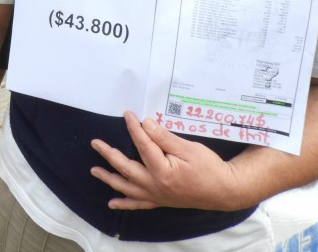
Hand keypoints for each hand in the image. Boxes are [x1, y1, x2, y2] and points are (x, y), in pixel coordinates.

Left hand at [89, 111, 244, 210]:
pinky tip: (112, 204)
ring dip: (109, 178)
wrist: (223, 190)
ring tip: (94, 170)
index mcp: (162, 170)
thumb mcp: (188, 148)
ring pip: (127, 187)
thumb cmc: (209, 168)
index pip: (142, 145)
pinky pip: (138, 204)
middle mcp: (155, 185)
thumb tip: (146, 123)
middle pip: (126, 168)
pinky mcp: (160, 201)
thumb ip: (164, 137)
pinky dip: (124, 203)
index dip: (134, 128)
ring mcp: (156, 195)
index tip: (127, 114)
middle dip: (109, 154)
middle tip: (95, 143)